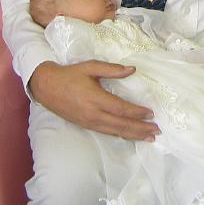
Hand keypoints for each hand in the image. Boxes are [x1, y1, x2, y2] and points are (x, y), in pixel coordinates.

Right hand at [29, 60, 160, 140]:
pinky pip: (108, 132)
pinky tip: (131, 135)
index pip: (121, 108)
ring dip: (134, 135)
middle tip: (156, 131)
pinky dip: (122, 135)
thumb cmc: (69, 75)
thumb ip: (112, 69)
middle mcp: (94, 114)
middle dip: (140, 129)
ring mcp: (90, 122)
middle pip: (122, 124)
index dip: (137, 112)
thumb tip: (132, 69)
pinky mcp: (87, 126)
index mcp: (96, 98)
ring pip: (116, 132)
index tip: (151, 113)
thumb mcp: (90, 67)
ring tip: (149, 137)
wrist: (47, 87)